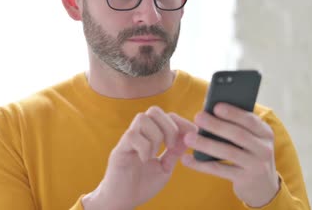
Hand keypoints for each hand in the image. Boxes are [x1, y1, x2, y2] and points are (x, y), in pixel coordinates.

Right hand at [82, 106, 196, 209]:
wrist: (122, 201)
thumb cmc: (141, 185)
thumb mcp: (164, 168)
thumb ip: (174, 153)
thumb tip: (189, 137)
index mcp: (150, 136)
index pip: (166, 116)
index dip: (180, 121)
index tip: (193, 132)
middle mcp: (138, 134)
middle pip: (154, 110)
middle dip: (169, 126)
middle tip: (170, 146)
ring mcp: (127, 140)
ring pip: (142, 118)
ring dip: (155, 135)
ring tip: (155, 153)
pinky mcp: (119, 150)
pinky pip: (132, 135)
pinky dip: (144, 147)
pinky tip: (144, 160)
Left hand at [181, 103, 279, 207]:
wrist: (263, 185)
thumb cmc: (249, 153)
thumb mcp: (251, 139)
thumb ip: (236, 125)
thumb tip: (208, 109)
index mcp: (265, 133)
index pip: (250, 120)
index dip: (233, 113)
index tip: (216, 106)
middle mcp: (264, 148)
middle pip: (238, 134)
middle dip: (216, 125)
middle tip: (197, 117)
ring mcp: (256, 165)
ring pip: (228, 152)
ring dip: (206, 144)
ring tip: (188, 138)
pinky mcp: (245, 179)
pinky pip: (219, 170)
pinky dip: (201, 165)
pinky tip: (187, 159)